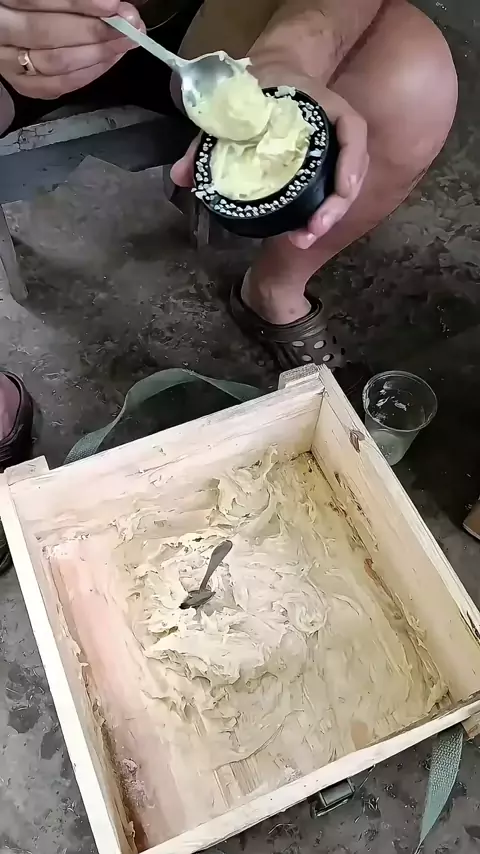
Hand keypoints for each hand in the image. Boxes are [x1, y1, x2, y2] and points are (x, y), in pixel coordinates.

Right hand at [0, 0, 143, 98]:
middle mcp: (0, 32)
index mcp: (1, 1)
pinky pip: (56, 86)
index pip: (37, 0)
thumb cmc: (38, 7)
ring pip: (54, 63)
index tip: (113, 5)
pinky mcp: (21, 84)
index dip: (79, 3)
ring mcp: (8, 63)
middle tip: (128, 27)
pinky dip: (86, 75)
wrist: (12, 29)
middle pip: (46, 33)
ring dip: (96, 54)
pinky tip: (108, 61)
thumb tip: (114, 6)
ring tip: (124, 43)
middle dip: (94, 31)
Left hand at [171, 70, 368, 250]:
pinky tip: (305, 231)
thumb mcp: (230, 105)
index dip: (351, 161)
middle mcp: (334, 127)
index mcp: (320, 104)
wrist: (267, 74)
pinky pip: (331, 187)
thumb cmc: (254, 87)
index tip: (343, 188)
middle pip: (352, 167)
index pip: (352, 128)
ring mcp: (332, 148)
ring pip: (345, 183)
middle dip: (336, 204)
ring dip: (330, 214)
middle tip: (313, 230)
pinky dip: (321, 210)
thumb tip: (181, 175)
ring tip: (305, 238)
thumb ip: (204, 140)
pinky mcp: (323, 164)